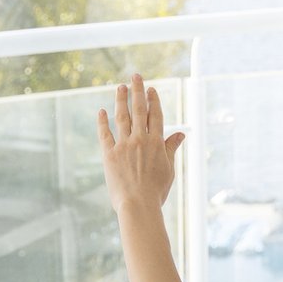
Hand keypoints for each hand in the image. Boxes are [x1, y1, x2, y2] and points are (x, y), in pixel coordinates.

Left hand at [96, 72, 184, 214]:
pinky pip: (105, 134)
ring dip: (121, 100)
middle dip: (137, 91)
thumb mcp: (168, 169)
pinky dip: (103, 122)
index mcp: (156, 143)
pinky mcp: (109, 154)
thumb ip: (171, 149)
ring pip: (122, 117)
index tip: (150, 89)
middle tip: (135, 76)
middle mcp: (140, 140)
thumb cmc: (156, 191)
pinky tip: (102, 111)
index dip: (153, 101)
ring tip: (120, 87)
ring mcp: (124, 146)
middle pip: (138, 110)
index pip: (155, 116)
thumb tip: (181, 134)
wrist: (138, 205)